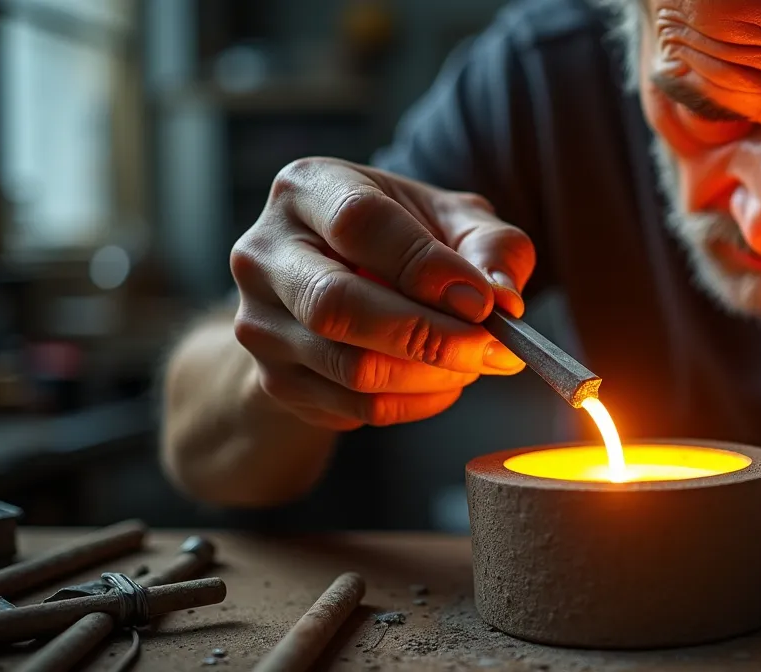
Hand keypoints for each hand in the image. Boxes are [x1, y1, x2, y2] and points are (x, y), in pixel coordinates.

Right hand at [229, 157, 533, 429]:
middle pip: (337, 305)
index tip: (483, 301)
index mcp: (307, 188)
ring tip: (474, 361)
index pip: (360, 223)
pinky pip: (355, 408)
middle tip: (492, 348)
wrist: (336, 290)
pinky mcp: (271, 380)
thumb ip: (491, 247)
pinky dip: (415, 403)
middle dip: (429, 335)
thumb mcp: (453, 221)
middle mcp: (264, 252)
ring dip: (431, 375)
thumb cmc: (403, 243)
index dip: (425, 266)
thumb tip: (502, 300)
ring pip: (350, 368)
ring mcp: (258, 322)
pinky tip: (441, 381)